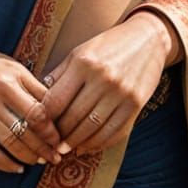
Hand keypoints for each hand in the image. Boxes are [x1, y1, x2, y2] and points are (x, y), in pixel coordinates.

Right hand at [0, 31, 63, 173]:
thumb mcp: (4, 63)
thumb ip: (26, 82)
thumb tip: (51, 105)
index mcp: (12, 75)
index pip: (43, 107)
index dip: (55, 127)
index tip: (61, 137)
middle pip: (32, 128)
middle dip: (47, 146)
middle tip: (56, 157)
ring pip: (15, 143)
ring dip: (31, 157)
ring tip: (39, 162)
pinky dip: (7, 164)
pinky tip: (16, 168)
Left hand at [38, 13, 169, 156]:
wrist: (148, 39)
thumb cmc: (108, 45)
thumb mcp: (80, 51)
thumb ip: (60, 74)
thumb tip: (39, 98)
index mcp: (84, 62)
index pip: (56, 100)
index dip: (45, 118)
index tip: (40, 126)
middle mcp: (103, 78)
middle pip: (73, 118)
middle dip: (59, 135)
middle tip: (51, 143)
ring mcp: (121, 93)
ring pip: (92, 129)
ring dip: (76, 144)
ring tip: (66, 149)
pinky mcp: (136, 104)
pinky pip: (114, 132)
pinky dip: (99, 144)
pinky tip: (87, 146)